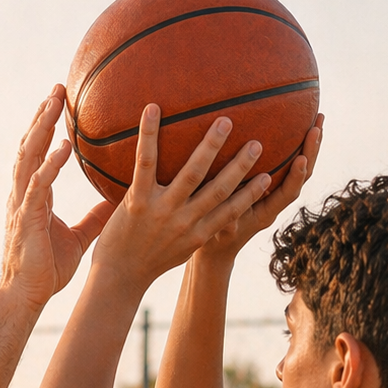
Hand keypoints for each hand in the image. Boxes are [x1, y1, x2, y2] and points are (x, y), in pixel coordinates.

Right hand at [0, 85, 114, 312]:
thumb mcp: (77, 238)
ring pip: (29, 157)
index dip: (46, 126)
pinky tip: (61, 147)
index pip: (38, 153)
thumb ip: (94, 217)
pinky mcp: (27, 219)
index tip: (58, 102)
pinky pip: (38, 186)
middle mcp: (24, 194)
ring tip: (54, 104)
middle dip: (41, 115)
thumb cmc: (47, 270)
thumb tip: (118, 202)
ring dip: (40, 128)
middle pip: (30, 146)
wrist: (26, 296)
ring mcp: (22, 204)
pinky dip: (49, 165)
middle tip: (57, 88)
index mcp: (34, 196)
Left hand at [91, 106, 273, 292]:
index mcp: (198, 234)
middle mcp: (185, 222)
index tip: (270, 176)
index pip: (231, 212)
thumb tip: (200, 208)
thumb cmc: (145, 262)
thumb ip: (192, 229)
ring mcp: (162, 210)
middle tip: (258, 142)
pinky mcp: (137, 201)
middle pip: (219, 189)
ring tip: (225, 122)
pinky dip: (149, 134)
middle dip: (240, 166)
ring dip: (211, 147)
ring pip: (192, 173)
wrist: (117, 278)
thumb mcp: (177, 249)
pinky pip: (145, 162)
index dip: (251, 194)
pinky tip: (152, 109)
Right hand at [201, 113, 324, 261]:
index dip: (296, 177)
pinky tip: (296, 124)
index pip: (288, 193)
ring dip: (310, 144)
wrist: (219, 248)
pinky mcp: (269, 185)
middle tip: (317, 126)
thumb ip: (227, 224)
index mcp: (267, 213)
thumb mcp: (218, 231)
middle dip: (311, 151)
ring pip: (299, 168)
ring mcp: (274, 192)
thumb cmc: (215, 238)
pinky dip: (296, 145)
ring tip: (317, 118)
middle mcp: (276, 202)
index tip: (302, 158)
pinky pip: (287, 164)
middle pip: (303, 176)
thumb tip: (230, 218)